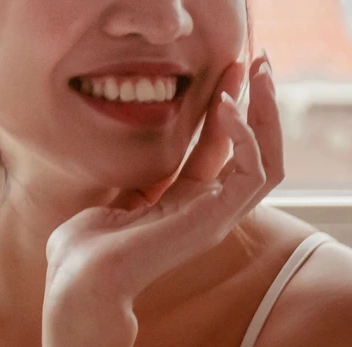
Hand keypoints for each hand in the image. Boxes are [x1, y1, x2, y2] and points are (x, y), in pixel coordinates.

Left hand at [44, 53, 283, 311]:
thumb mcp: (120, 200)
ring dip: (267, 114)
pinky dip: (247, 136)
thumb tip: (146, 157)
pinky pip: (253, 173)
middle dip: (262, 107)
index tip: (228, 70)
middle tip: (257, 61)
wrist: (81, 279)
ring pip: (270, 165)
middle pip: (257, 157)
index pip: (223, 153)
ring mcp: (216, 219)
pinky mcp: (215, 219)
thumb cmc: (89, 250)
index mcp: (186, 206)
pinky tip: (225, 106)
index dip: (229, 111)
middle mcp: (209, 212)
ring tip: (254, 72)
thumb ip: (145, 182)